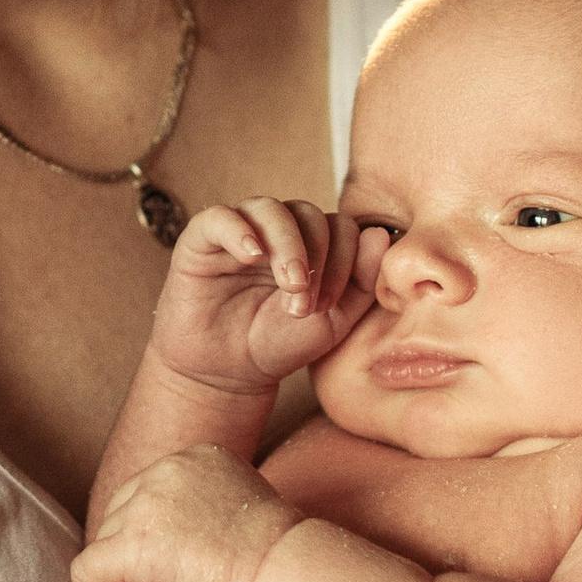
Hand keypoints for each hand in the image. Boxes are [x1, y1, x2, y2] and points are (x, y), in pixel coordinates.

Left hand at [72, 443, 301, 581]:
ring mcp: (146, 505)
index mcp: (195, 456)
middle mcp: (165, 469)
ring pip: (106, 543)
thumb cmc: (273, 562)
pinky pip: (86, 572)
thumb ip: (195, 509)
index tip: (182, 562)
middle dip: (140, 553)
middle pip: (120, 515)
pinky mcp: (132, 544)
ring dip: (131, 576)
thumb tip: (160, 539)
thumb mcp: (235, 513)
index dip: (155, 533)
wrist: (287, 579)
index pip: (146, 493)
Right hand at [145, 199, 391, 395]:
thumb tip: (380, 233)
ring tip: (289, 284)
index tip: (329, 306)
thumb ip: (362, 280)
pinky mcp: (200, 241)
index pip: (339, 226)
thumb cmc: (280, 344)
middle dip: (316, 256)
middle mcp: (275, 230)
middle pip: (307, 213)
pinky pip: (218, 217)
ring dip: (286, 244)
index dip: (344, 260)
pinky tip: (251, 256)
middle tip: (306, 301)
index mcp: (311, 244)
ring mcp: (239, 232)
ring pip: (269, 208)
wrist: (228, 373)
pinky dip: (238, 230)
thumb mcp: (333, 320)